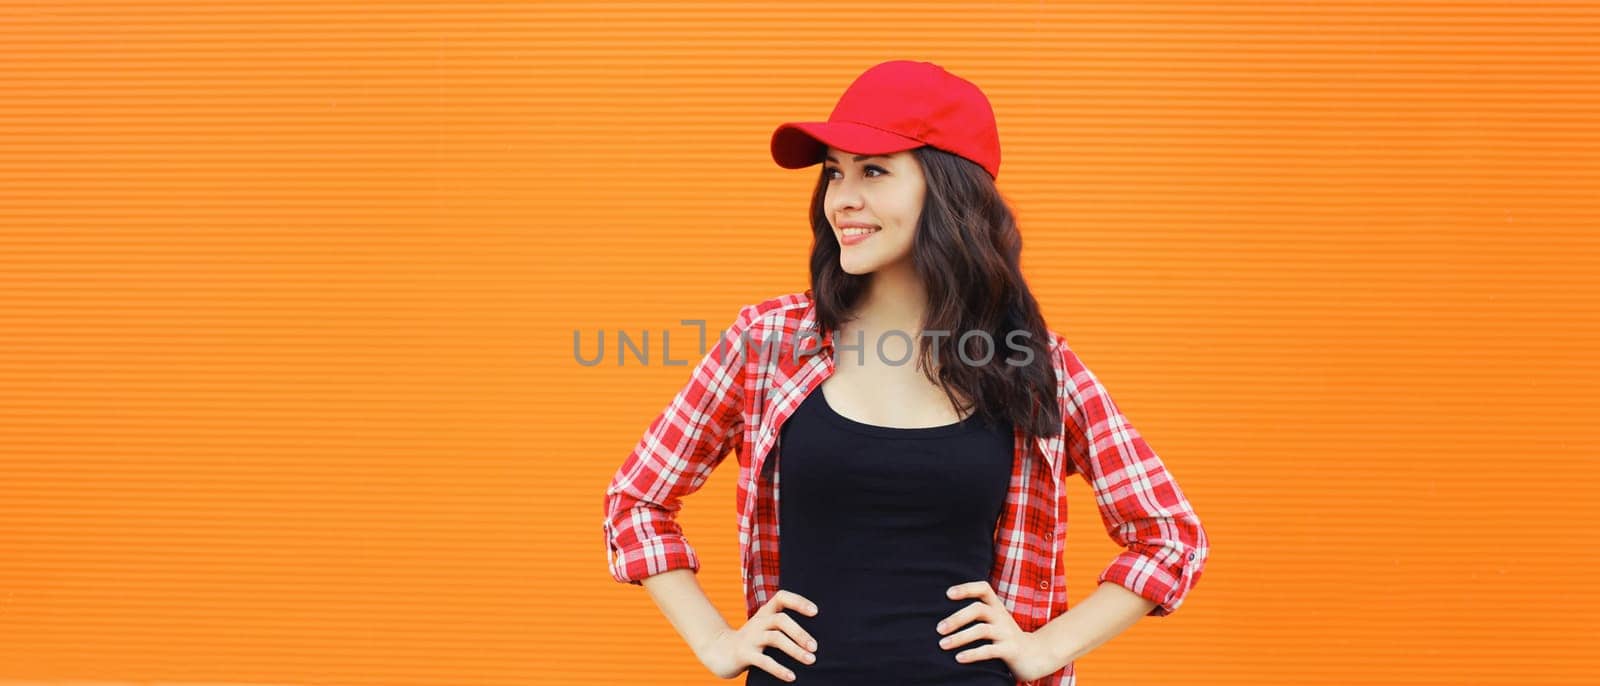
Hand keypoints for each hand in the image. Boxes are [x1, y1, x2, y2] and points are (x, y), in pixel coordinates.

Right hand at [693, 589, 819, 681]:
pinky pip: (764, 660)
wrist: (718, 651)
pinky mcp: (744, 654)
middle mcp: (758, 622)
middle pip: (781, 620)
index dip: (798, 601)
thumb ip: (782, 627)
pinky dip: (779, 669)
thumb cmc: (750, 641)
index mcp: (765, 613)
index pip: (781, 597)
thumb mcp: (764, 627)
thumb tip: (812, 639)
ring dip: (795, 650)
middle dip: (800, 633)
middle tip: (814, 647)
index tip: (815, 611)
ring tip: (810, 660)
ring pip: (775, 638)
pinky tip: (791, 676)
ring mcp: (751, 637)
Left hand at [937, 581, 1058, 682]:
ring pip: (981, 630)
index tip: (948, 594)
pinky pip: (989, 650)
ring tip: (943, 644)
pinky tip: (959, 658)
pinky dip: (972, 654)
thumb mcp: (995, 622)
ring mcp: (1006, 633)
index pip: (983, 589)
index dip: (966, 588)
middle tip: (939, 629)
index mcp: (997, 607)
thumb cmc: (1007, 638)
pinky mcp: (1010, 650)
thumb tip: (944, 617)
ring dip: (959, 637)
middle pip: (978, 609)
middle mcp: (1001, 617)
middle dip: (956, 618)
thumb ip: (977, 616)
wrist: (1037, 655)